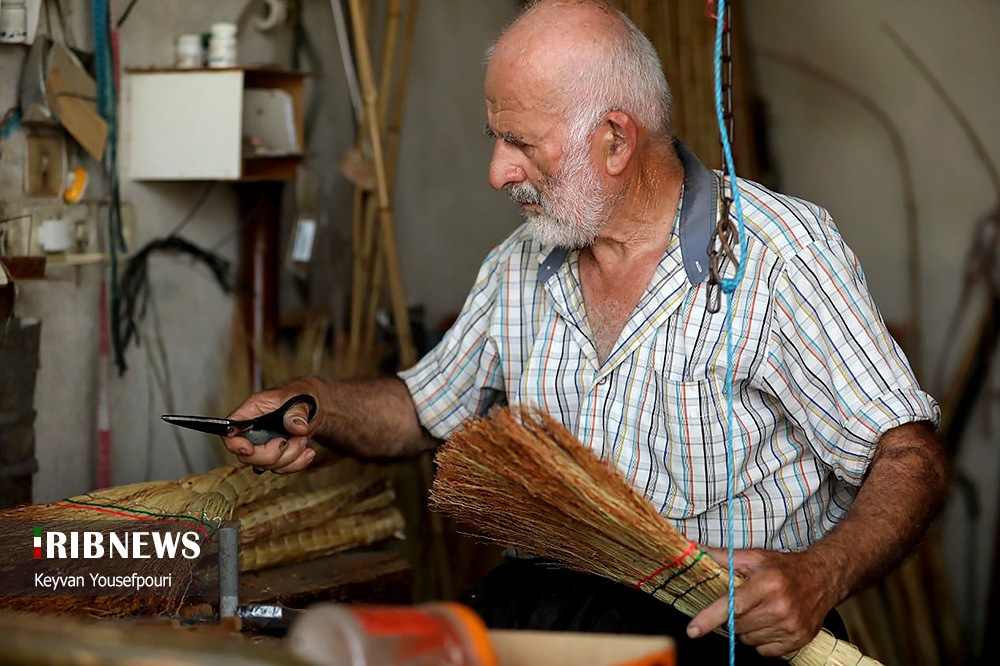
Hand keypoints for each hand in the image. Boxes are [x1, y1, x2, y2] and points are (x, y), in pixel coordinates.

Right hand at [222, 386, 317, 473]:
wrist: (314, 408)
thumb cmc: (300, 396)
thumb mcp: (300, 398)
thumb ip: (297, 412)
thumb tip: (298, 427)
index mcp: (251, 411)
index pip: (230, 430)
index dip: (234, 444)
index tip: (249, 449)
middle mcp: (253, 430)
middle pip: (246, 456)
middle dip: (272, 455)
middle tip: (294, 440)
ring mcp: (263, 446)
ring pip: (266, 465)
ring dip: (290, 457)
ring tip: (304, 440)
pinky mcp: (276, 456)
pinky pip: (280, 469)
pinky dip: (296, 464)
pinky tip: (308, 452)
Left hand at [686, 547, 843, 657]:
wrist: (821, 579)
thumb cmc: (783, 568)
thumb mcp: (754, 557)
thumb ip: (723, 557)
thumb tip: (696, 550)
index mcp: (766, 584)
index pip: (732, 605)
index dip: (709, 618)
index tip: (693, 630)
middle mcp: (780, 607)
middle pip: (737, 626)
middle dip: (733, 617)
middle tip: (745, 603)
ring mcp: (790, 626)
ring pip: (748, 640)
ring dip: (747, 629)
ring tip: (760, 611)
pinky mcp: (797, 640)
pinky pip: (764, 651)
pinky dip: (761, 640)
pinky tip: (770, 623)